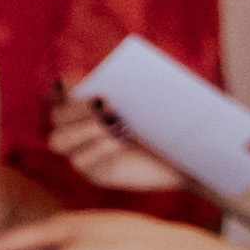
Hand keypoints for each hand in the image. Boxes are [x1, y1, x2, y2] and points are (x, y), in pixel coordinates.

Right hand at [41, 90, 188, 198]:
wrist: (193, 157)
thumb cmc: (176, 121)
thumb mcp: (156, 97)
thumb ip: (132, 83)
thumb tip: (107, 77)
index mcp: (92, 104)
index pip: (61, 91)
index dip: (63, 85)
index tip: (77, 78)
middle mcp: (82, 128)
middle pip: (58, 116)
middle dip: (76, 108)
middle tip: (107, 104)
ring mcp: (84, 152)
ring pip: (57, 140)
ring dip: (82, 130)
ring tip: (112, 127)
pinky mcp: (94, 172)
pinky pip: (80, 160)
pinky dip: (97, 149)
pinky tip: (119, 144)